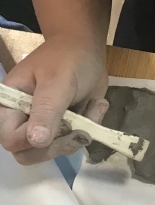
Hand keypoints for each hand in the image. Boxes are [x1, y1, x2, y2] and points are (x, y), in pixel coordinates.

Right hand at [0, 33, 108, 164]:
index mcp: (11, 105)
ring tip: (90, 107)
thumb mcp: (57, 82)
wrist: (87, 51)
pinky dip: (90, 128)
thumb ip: (46, 110)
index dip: (31, 141)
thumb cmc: (67, 60)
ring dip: (79, 134)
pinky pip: (75, 142)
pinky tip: (94, 106)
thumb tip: (36, 141)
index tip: (57, 127)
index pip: (10, 139)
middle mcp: (24, 119)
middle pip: (30, 153)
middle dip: (58, 145)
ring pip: (55, 151)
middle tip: (79, 127)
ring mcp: (46, 126)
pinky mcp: (66, 129)